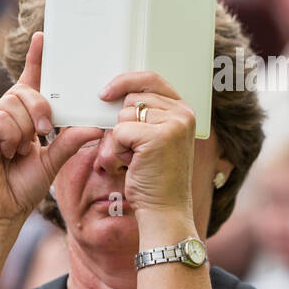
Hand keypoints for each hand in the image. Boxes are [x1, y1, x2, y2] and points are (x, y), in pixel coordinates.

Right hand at [0, 31, 102, 225]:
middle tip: (44, 132)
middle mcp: (8, 116)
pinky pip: (1, 117)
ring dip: (25, 128)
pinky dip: (11, 136)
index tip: (44, 38)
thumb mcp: (53, 162)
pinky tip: (7, 153)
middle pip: (26, 91)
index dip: (37, 59)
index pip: (32, 82)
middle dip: (41, 109)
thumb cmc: (20, 188)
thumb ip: (70, 142)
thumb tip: (95, 126)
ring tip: (21, 150)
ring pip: (14, 102)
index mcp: (25, 119)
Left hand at [98, 72, 196, 222]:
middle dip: (122, 123)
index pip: (150, 79)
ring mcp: (173, 124)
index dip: (125, 82)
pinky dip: (117, 149)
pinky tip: (132, 163)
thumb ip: (146, 115)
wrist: (165, 209)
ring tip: (135, 158)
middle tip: (133, 149)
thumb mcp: (154, 138)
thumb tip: (112, 95)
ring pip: (124, 115)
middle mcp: (183, 114)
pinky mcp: (159, 137)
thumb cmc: (155, 178)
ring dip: (120, 139)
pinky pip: (120, 131)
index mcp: (184, 110)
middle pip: (131, 99)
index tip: (105, 93)